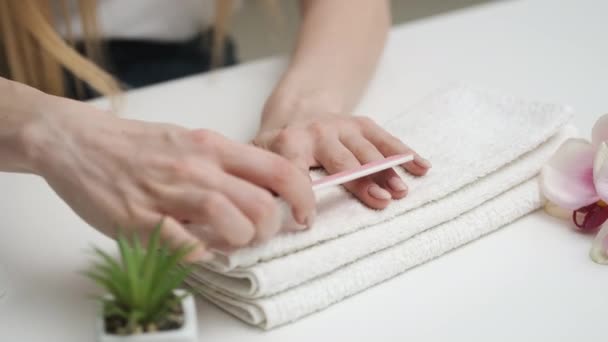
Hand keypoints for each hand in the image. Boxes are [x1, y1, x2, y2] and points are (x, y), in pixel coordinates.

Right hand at [24, 96, 315, 260]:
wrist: (77, 142)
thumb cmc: (136, 144)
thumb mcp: (189, 139)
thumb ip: (226, 163)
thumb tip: (262, 190)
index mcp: (212, 146)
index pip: (279, 170)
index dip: (303, 196)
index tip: (303, 214)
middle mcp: (197, 169)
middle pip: (262, 205)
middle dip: (271, 229)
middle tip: (261, 234)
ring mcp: (168, 195)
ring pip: (231, 224)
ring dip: (240, 242)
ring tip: (231, 242)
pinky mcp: (140, 221)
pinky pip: (185, 246)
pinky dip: (202, 255)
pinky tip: (199, 249)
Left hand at [254, 112, 430, 208]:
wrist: (298, 110)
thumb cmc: (279, 147)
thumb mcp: (261, 159)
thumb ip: (263, 182)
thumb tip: (263, 214)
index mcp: (288, 144)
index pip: (294, 171)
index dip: (301, 196)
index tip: (307, 221)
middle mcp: (317, 133)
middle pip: (342, 161)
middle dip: (360, 182)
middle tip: (379, 201)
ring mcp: (343, 126)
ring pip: (368, 151)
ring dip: (386, 172)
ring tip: (400, 191)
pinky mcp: (362, 123)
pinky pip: (386, 139)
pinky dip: (405, 153)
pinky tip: (422, 167)